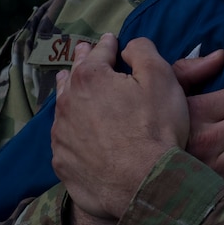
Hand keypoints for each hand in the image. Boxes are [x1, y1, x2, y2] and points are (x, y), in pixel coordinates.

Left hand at [52, 33, 187, 220]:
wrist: (143, 185)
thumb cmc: (156, 129)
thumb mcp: (161, 78)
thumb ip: (143, 51)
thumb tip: (129, 45)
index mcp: (90, 77)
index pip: (100, 52)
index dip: (108, 44)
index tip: (111, 39)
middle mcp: (68, 103)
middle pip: (73, 76)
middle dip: (80, 60)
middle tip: (81, 50)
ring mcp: (62, 135)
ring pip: (62, 107)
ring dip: (68, 93)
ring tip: (65, 82)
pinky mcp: (62, 163)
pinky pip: (64, 140)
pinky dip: (70, 129)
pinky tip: (75, 131)